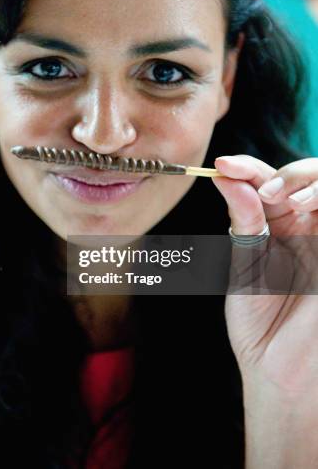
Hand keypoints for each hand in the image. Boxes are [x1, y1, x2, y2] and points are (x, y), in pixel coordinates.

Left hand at [212, 155, 317, 393]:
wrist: (277, 367)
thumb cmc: (257, 319)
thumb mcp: (245, 262)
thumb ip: (243, 219)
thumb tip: (226, 176)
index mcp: (276, 224)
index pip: (268, 180)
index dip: (248, 167)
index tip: (223, 166)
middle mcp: (306, 225)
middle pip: (307, 176)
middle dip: (286, 173)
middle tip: (264, 191)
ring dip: (308, 182)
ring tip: (283, 200)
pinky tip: (304, 207)